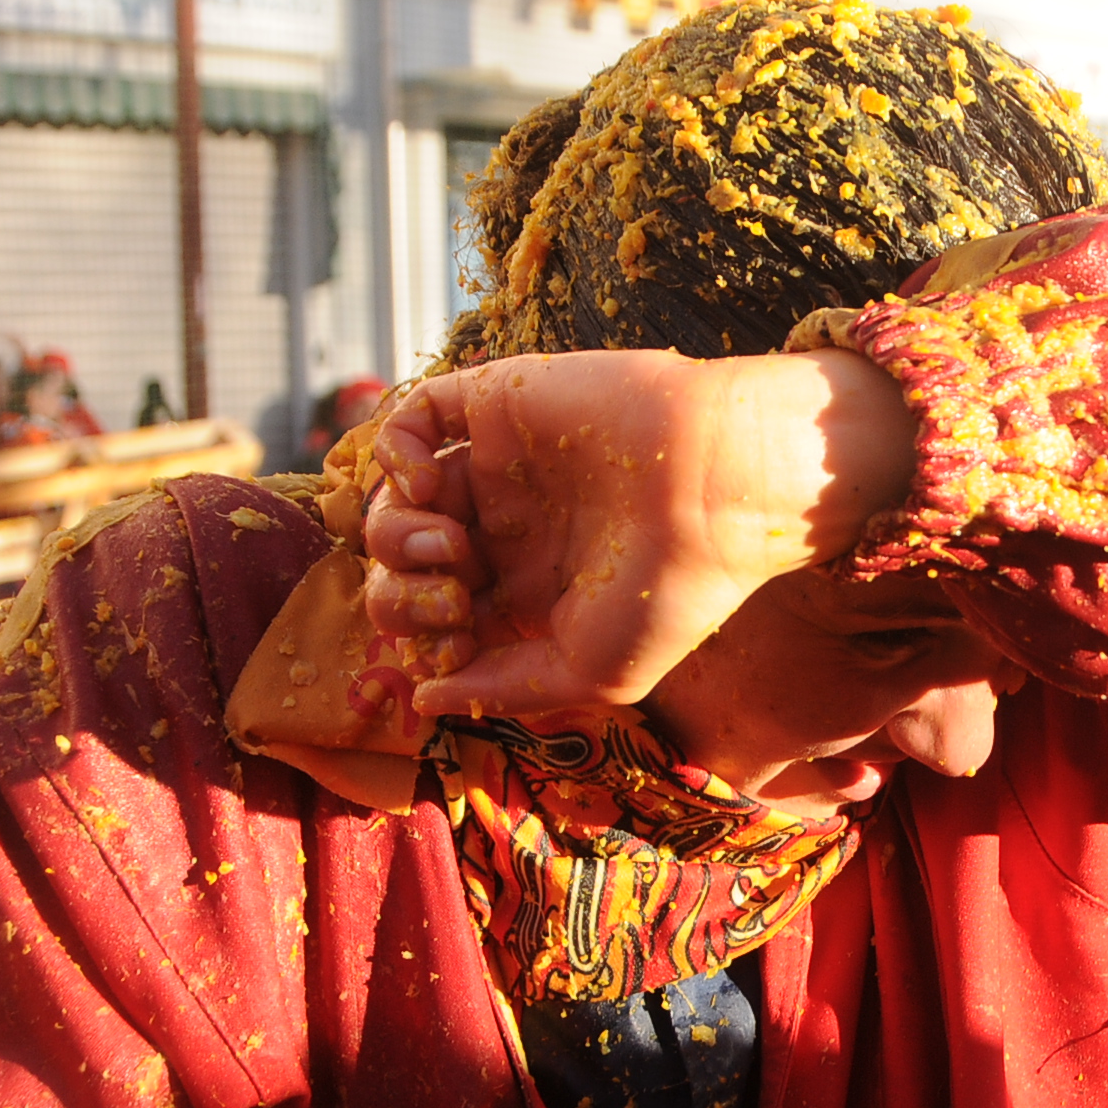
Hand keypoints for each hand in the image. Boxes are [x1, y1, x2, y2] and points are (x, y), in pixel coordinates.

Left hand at [361, 349, 917, 718]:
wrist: (714, 493)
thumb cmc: (670, 591)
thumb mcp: (590, 673)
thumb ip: (502, 688)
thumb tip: (422, 702)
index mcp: (528, 591)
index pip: (436, 619)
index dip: (423, 639)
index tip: (453, 648)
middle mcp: (507, 528)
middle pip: (405, 567)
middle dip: (402, 596)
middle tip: (450, 602)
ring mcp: (498, 466)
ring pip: (397, 500)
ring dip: (393, 535)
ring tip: (444, 547)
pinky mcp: (497, 405)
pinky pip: (410, 418)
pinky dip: (393, 453)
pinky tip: (426, 487)